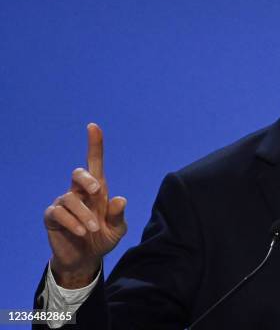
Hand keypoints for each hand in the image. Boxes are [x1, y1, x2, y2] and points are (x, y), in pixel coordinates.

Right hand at [44, 123, 126, 287]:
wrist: (85, 259)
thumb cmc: (103, 238)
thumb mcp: (117, 230)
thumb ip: (119, 215)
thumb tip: (120, 199)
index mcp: (98, 190)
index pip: (95, 163)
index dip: (94, 145)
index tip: (93, 126)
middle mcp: (80, 192)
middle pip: (78, 173)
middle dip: (87, 179)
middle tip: (97, 192)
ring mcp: (65, 203)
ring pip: (70, 198)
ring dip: (84, 214)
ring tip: (93, 229)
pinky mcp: (53, 217)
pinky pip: (59, 213)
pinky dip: (72, 222)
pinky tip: (82, 232)